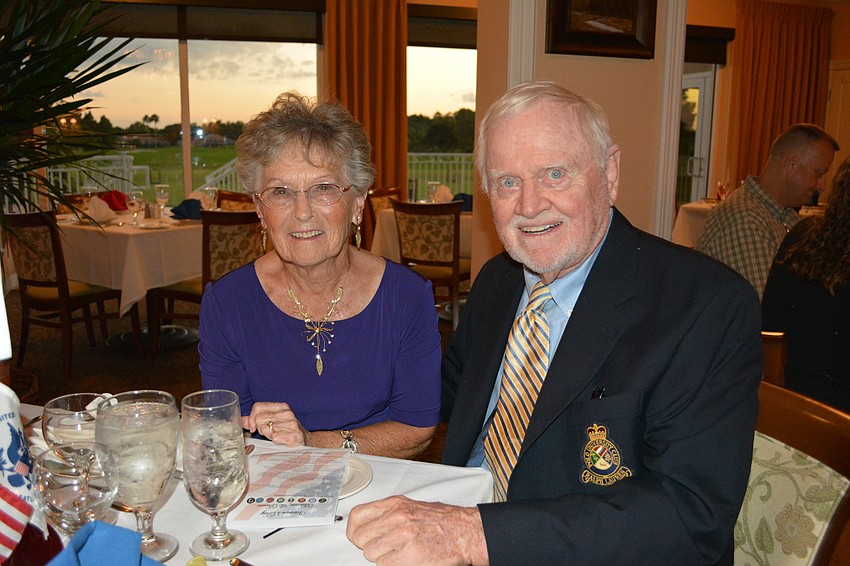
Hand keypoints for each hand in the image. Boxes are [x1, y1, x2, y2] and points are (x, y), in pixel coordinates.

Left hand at [242, 401, 309, 445]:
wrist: (306, 442)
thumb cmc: (287, 432)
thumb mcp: (272, 423)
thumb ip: (255, 420)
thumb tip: (240, 419)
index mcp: (281, 407)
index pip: (257, 406)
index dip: (251, 418)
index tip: (253, 427)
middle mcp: (288, 413)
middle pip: (259, 418)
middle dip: (259, 429)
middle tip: (267, 433)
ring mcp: (292, 424)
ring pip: (266, 429)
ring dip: (268, 436)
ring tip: (276, 437)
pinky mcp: (295, 435)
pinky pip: (275, 438)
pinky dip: (275, 442)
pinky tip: (281, 441)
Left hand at [346, 496, 487, 564]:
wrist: (464, 532)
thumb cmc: (443, 521)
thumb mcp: (412, 507)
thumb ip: (389, 514)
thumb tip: (370, 525)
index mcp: (395, 504)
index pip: (357, 516)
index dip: (355, 530)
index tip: (359, 536)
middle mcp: (396, 517)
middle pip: (360, 537)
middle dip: (368, 545)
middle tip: (381, 547)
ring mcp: (402, 536)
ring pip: (371, 553)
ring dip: (381, 557)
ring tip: (397, 553)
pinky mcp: (409, 555)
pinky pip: (384, 564)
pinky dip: (391, 565)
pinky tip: (403, 559)